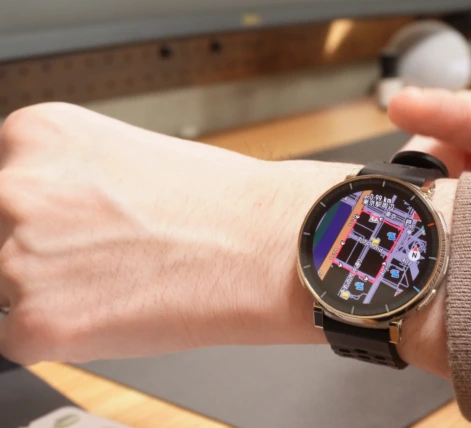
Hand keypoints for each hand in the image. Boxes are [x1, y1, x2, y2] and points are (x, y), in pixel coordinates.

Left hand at [0, 103, 453, 376]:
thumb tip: (41, 218)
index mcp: (38, 134)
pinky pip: (19, 338)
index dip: (31, 213)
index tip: (59, 230)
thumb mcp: (125, 157)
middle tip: (92, 261)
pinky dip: (63, 334)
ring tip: (115, 284)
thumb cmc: (222, 204)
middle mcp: (17, 187)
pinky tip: (116, 311)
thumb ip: (65, 179)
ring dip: (46, 293)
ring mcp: (21, 256)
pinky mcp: (40, 322)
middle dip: (33, 251)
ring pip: (1, 288)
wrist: (271, 246)